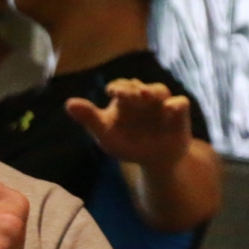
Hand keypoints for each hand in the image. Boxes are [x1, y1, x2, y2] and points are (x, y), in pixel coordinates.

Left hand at [66, 80, 193, 174]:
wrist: (154, 160)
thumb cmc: (128, 143)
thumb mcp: (106, 134)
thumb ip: (89, 118)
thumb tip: (68, 103)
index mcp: (124, 99)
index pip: (120, 87)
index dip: (117, 88)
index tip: (113, 92)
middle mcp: (143, 96)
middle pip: (139, 87)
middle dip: (134, 89)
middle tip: (130, 93)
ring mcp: (162, 103)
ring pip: (159, 90)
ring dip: (152, 91)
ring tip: (146, 96)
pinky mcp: (179, 112)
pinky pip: (180, 103)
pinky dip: (176, 104)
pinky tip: (170, 109)